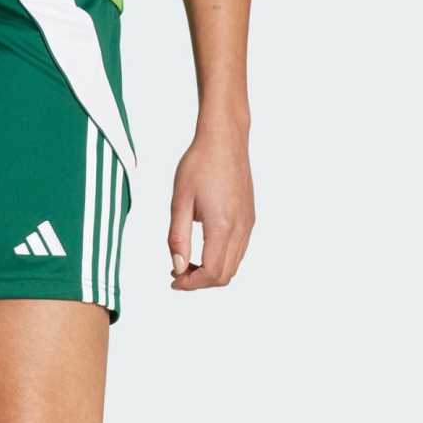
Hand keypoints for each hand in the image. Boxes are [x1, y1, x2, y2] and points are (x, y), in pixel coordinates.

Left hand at [167, 123, 255, 290]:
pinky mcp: (249, 218)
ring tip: (187, 261)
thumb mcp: (179, 201)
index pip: (211, 273)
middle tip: (177, 271)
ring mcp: (248, 223)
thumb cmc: (200, 164)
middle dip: (200, 281)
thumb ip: (178, 237)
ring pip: (233, 265)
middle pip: (224, 275)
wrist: (225, 139)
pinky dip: (221, 259)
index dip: (190, 283)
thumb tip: (178, 266)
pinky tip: (203, 248)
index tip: (173, 279)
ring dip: (211, 271)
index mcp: (222, 225)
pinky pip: (238, 251)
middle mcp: (240, 228)